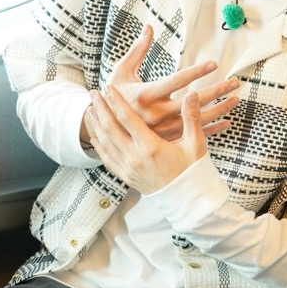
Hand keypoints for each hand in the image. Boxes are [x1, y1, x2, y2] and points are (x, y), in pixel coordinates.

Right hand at [85, 24, 239, 142]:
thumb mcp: (121, 71)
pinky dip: (212, 129)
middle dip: (216, 91)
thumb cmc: (114, 94)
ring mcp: (162, 129)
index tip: (214, 64)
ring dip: (219, 109)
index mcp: (145, 95)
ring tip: (236, 99)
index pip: (176, 81)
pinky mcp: (166, 138)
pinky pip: (193, 134)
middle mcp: (155, 114)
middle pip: (192, 102)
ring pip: (197, 120)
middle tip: (235, 82)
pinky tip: (228, 121)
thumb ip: (138, 50)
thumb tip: (149, 27)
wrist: (104, 127)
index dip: (195, 72)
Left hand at [85, 87, 218, 193]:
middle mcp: (135, 157)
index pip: (128, 118)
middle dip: (101, 108)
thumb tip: (191, 95)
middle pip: (110, 128)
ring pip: (105, 142)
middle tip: (93, 93)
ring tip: (90, 109)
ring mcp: (128, 168)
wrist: (187, 199)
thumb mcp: (196, 143)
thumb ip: (191, 118)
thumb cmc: (193, 170)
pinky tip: (94, 136)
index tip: (109, 88)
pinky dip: (98, 145)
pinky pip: (106, 158)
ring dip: (96, 124)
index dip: (117, 101)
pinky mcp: (126, 176)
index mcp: (151, 147)